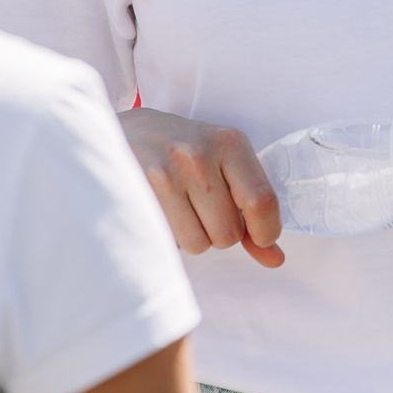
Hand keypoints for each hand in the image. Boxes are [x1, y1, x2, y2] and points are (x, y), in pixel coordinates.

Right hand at [118, 107, 284, 266]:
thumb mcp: (221, 164)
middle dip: (219, 232)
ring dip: (192, 236)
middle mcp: (198, 155)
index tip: (259, 238)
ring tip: (178, 208)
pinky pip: (169, 242)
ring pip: (198, 243)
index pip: (261, 201)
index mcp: (229, 142)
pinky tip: (159, 212)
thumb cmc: (178, 151)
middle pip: (229, 233)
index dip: (265, 232)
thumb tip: (275, 258)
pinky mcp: (136, 194)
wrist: (117, 134)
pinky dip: (169, 237)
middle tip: (201, 207)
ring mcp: (164, 174)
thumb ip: (250, 211)